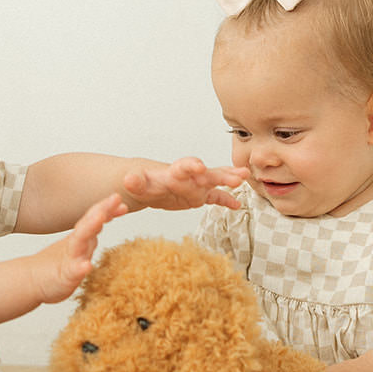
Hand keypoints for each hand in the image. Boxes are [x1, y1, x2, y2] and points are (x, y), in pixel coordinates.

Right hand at [30, 194, 128, 303]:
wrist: (32, 279)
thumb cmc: (59, 262)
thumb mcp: (80, 243)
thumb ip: (93, 228)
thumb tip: (111, 211)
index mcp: (81, 236)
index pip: (95, 217)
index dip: (109, 207)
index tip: (122, 198)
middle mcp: (76, 245)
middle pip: (89, 224)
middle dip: (102, 210)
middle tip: (115, 197)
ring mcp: (70, 259)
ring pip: (80, 243)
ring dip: (90, 229)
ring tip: (99, 218)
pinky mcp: (65, 277)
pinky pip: (73, 272)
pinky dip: (79, 268)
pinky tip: (86, 266)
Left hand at [121, 156, 248, 211]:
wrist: (151, 184)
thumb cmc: (146, 183)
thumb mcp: (138, 184)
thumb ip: (135, 182)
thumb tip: (128, 179)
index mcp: (176, 171)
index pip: (185, 166)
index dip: (192, 166)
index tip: (200, 166)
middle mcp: (191, 176)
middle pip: (208, 173)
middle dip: (222, 175)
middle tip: (237, 176)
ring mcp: (198, 185)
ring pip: (216, 180)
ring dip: (229, 179)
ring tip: (244, 178)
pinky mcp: (201, 195)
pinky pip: (216, 197)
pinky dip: (226, 200)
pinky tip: (237, 205)